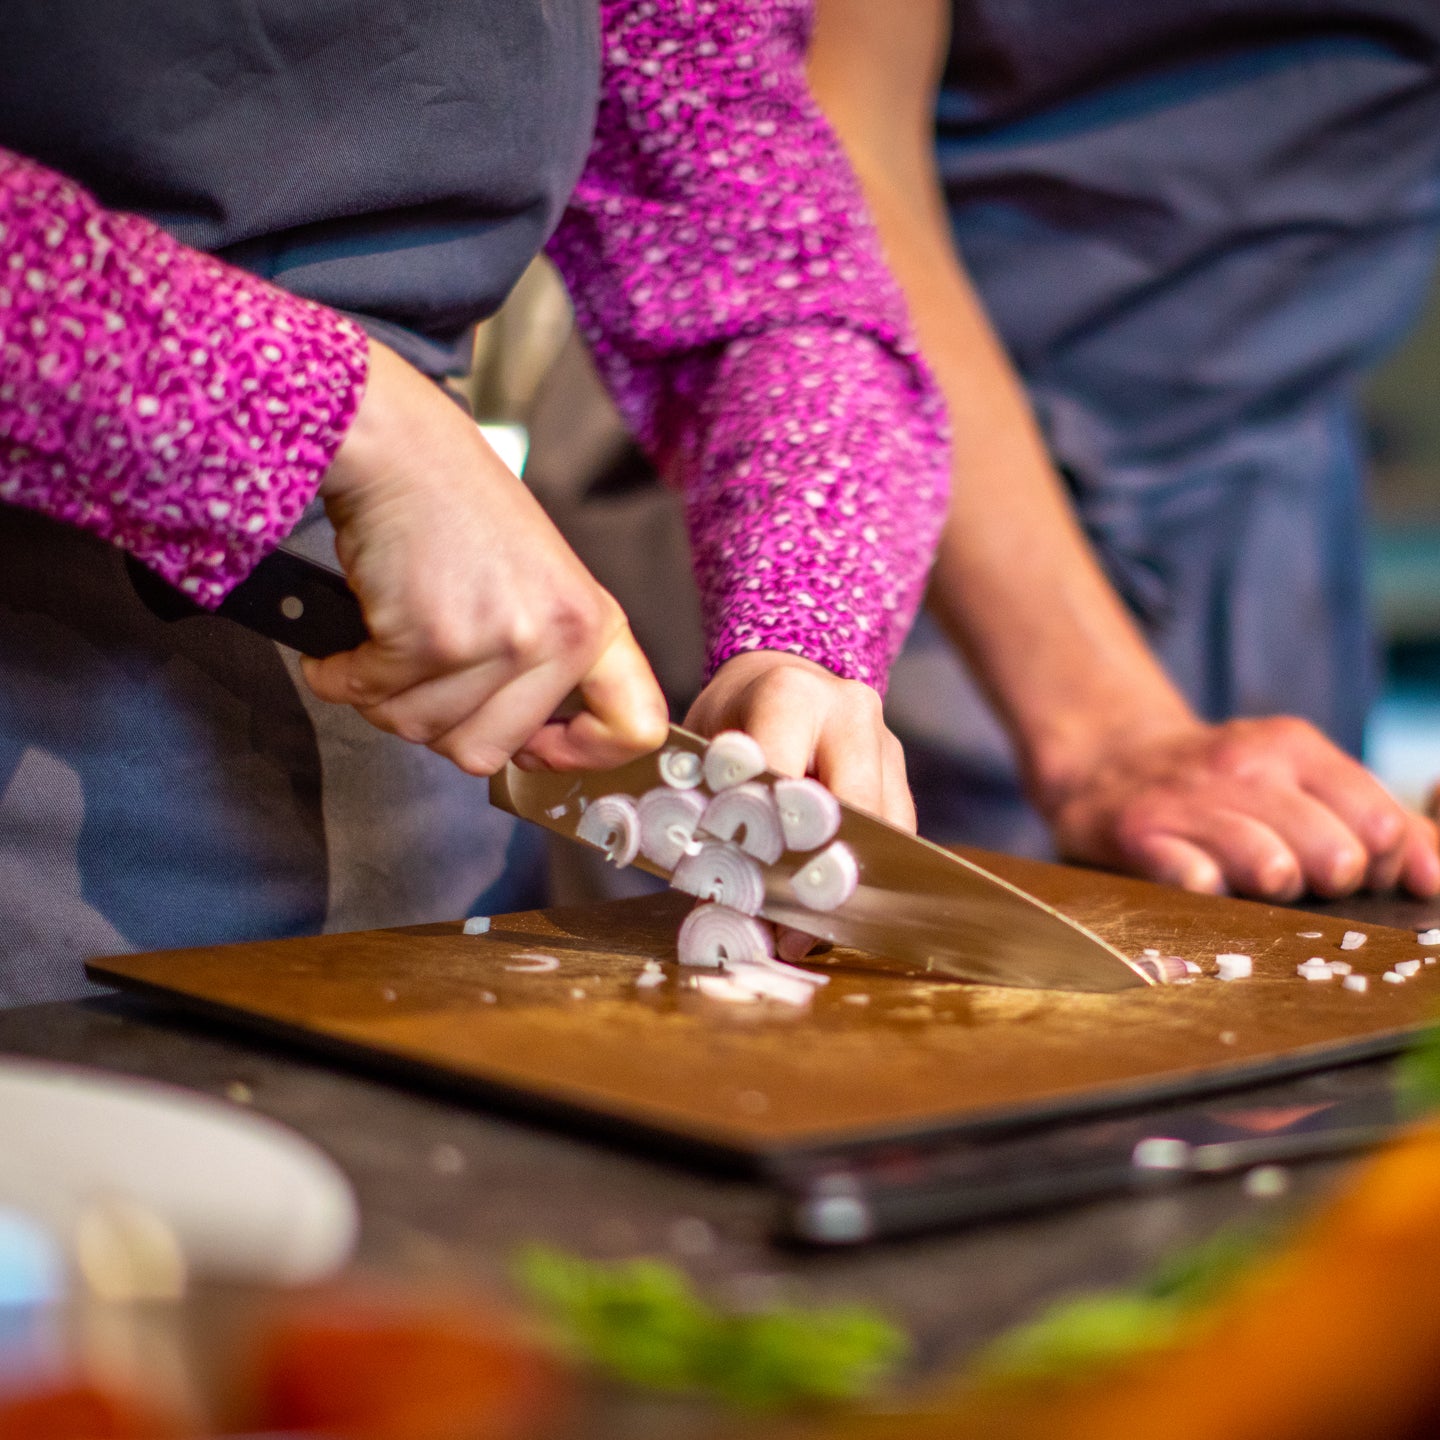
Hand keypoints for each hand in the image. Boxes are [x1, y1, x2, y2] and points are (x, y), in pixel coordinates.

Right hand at [302, 341, 667, 773]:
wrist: (398, 447)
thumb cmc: (457, 511)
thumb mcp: (539, 584)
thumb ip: (545, 662)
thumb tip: (530, 747)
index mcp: (594, 624)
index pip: (634, 727)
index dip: (582, 754)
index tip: (539, 749)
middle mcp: (557, 636)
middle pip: (488, 753)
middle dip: (435, 722)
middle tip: (418, 672)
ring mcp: (497, 639)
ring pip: (422, 731)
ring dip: (384, 696)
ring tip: (385, 641)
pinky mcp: (430, 637)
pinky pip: (372, 696)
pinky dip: (342, 675)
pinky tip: (349, 640)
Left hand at [684, 651, 912, 960]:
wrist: (779, 675)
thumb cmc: (733, 716)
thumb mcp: (703, 746)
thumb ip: (705, 806)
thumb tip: (711, 899)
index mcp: (790, 695)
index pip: (785, 776)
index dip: (767, 836)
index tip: (745, 891)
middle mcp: (849, 713)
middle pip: (851, 806)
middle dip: (819, 870)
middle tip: (786, 930)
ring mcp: (885, 742)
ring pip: (884, 829)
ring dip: (846, 884)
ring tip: (801, 934)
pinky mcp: (899, 772)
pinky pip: (895, 835)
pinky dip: (864, 877)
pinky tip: (827, 914)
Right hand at [1036, 713, 1439, 900]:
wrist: (1106, 760)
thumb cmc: (1220, 786)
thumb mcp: (1297, 777)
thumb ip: (1377, 821)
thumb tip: (1437, 877)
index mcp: (1292, 747)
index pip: (1382, 825)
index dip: (1380, 867)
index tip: (1350, 874)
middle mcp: (1244, 765)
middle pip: (1337, 855)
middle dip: (1328, 884)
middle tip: (1295, 879)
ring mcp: (1188, 799)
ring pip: (1272, 868)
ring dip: (1272, 890)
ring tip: (1250, 882)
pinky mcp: (1137, 832)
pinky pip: (1192, 879)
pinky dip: (1207, 894)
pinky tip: (1203, 886)